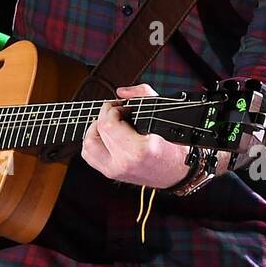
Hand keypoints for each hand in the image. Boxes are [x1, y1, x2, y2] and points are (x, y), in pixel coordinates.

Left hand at [81, 84, 195, 188]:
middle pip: (98, 131)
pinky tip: (104, 136)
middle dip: (104, 114)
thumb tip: (121, 92)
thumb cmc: (173, 146)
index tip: (122, 106)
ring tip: (107, 123)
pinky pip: (89, 156)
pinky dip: (92, 143)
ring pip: (88, 145)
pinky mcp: (111, 174)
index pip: (108, 123)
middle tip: (116, 111)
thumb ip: (142, 94)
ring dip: (94, 129)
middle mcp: (124, 163)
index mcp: (139, 149)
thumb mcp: (162, 114)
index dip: (112, 108)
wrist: (177, 172)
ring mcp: (115, 171)